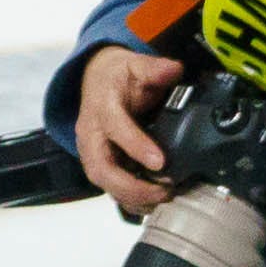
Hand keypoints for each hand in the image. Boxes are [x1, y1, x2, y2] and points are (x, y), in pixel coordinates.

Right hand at [72, 45, 186, 215]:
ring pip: (105, 184)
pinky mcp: (100, 165)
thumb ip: (154, 68)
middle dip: (132, 186)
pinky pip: (112, 189)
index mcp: (101, 107)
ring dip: (134, 197)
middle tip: (164, 190)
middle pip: (101, 168)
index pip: (114, 127)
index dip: (135, 146)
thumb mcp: (134, 64)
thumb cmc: (117, 77)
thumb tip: (174, 69)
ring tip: (165, 197)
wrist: (97, 81)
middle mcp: (91, 134)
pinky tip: (155, 202)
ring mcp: (93, 153)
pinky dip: (132, 201)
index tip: (160, 161)